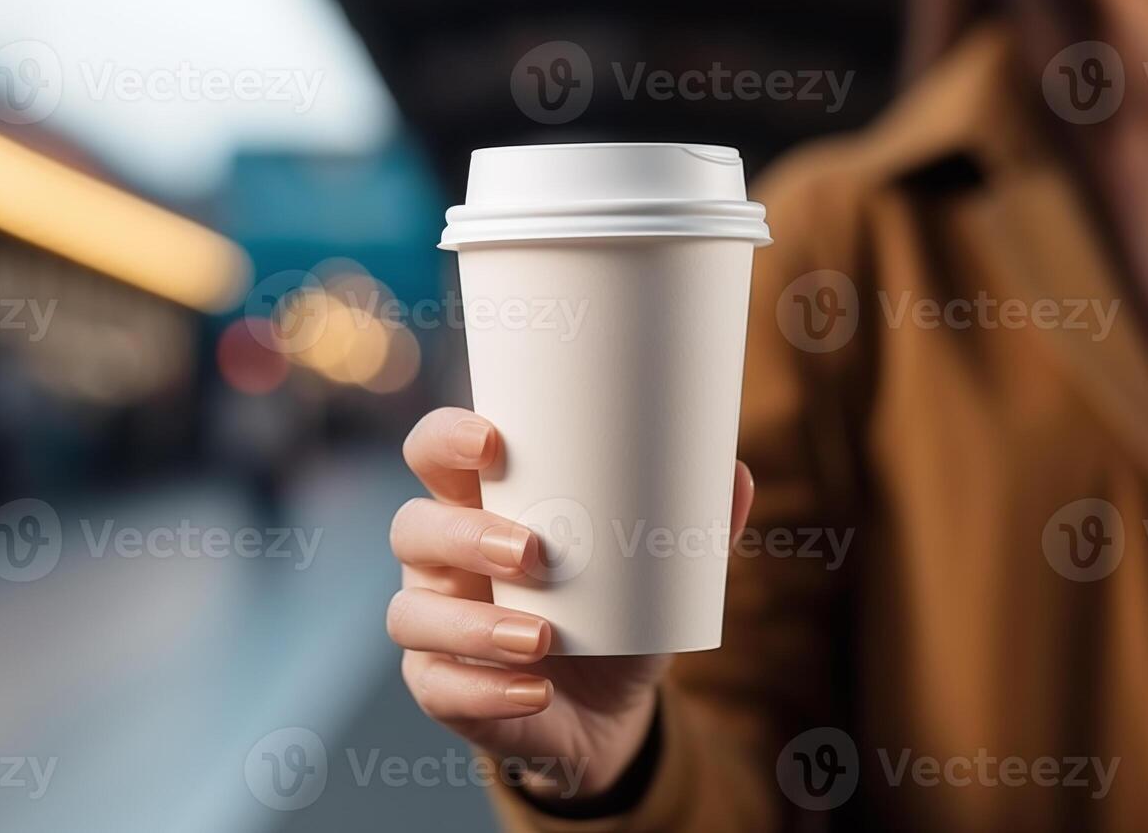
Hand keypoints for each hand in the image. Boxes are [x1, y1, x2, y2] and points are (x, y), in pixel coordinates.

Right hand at [387, 407, 753, 802]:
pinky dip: (486, 689)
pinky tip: (536, 691)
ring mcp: (434, 622)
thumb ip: (691, 524)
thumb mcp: (656, 571)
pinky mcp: (438, 685)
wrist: (607, 709)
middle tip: (532, 553)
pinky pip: (437, 686)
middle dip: (464, 535)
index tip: (492, 442)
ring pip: (412, 613)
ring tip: (539, 637)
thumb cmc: (618, 613)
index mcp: (483, 503)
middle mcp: (443, 557)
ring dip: (473, 624)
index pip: (433, 451)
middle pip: (414, 526)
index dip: (446, 438)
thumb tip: (735, 475)